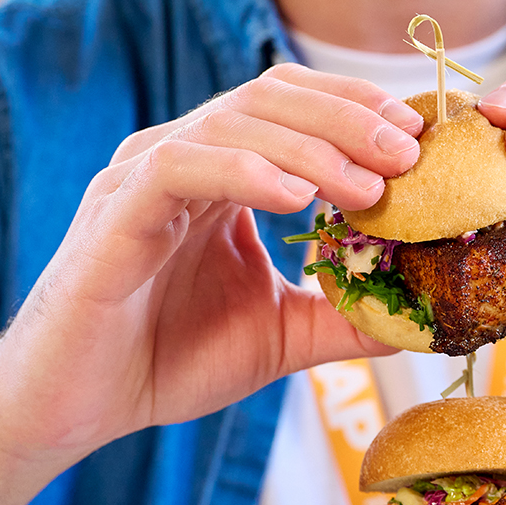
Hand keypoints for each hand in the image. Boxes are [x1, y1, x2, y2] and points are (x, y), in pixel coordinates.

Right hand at [0, 64, 422, 462]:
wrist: (88, 404)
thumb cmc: (174, 358)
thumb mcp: (281, 333)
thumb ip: (342, 319)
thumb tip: (416, 321)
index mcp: (225, 175)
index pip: (294, 108)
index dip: (358, 111)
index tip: (417, 139)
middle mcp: (186, 159)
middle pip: (272, 101)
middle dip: (347, 120)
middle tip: (407, 154)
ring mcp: (146, 178)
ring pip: (233, 123)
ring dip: (310, 148)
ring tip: (366, 187)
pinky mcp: (117, 211)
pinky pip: (180, 168)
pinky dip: (243, 171)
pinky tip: (296, 195)